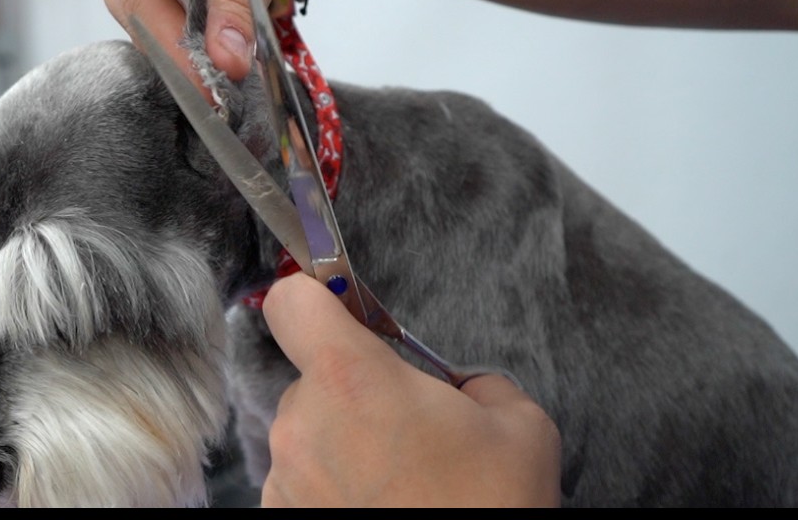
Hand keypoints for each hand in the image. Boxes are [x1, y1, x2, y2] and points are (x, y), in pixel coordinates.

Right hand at [79, 0, 331, 99]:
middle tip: (233, 76)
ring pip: (142, 18)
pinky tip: (224, 32)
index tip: (207, 79)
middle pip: (132, 5)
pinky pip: (156, 16)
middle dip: (182, 45)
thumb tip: (224, 58)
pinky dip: (191, 31)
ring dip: (189, 40)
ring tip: (237, 50)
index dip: (168, 36)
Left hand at [260, 272, 561, 506]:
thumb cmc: (487, 508)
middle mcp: (302, 422)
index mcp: (351, 379)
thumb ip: (473, 381)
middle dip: (356, 393)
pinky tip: (381, 507)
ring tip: (402, 481)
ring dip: (344, 445)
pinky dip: (334, 487)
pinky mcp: (280, 516)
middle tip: (410, 429)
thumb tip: (457, 388)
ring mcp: (284, 477)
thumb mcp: (517, 425)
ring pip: (309, 432)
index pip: (293, 302)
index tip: (342, 311)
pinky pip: (303, 480)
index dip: (316, 298)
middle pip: (312, 376)